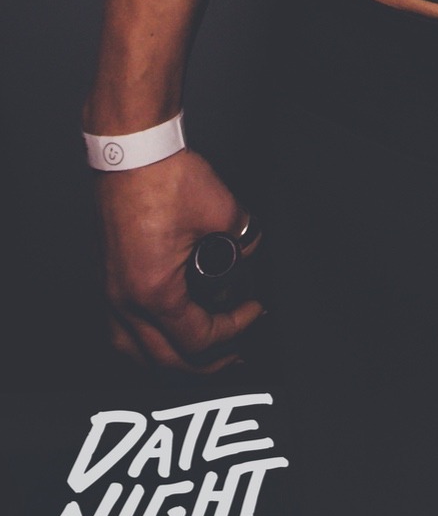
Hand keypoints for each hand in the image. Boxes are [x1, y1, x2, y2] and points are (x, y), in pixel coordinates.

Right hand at [98, 150, 264, 370]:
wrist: (129, 152)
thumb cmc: (162, 177)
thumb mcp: (222, 210)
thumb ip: (244, 237)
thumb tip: (251, 248)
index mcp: (154, 292)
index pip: (198, 339)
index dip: (235, 330)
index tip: (254, 312)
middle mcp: (124, 300)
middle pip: (165, 361)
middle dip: (207, 362)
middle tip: (236, 351)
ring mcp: (109, 292)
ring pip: (135, 354)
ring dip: (171, 360)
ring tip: (200, 355)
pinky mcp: (105, 279)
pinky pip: (119, 331)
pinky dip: (144, 343)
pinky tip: (161, 335)